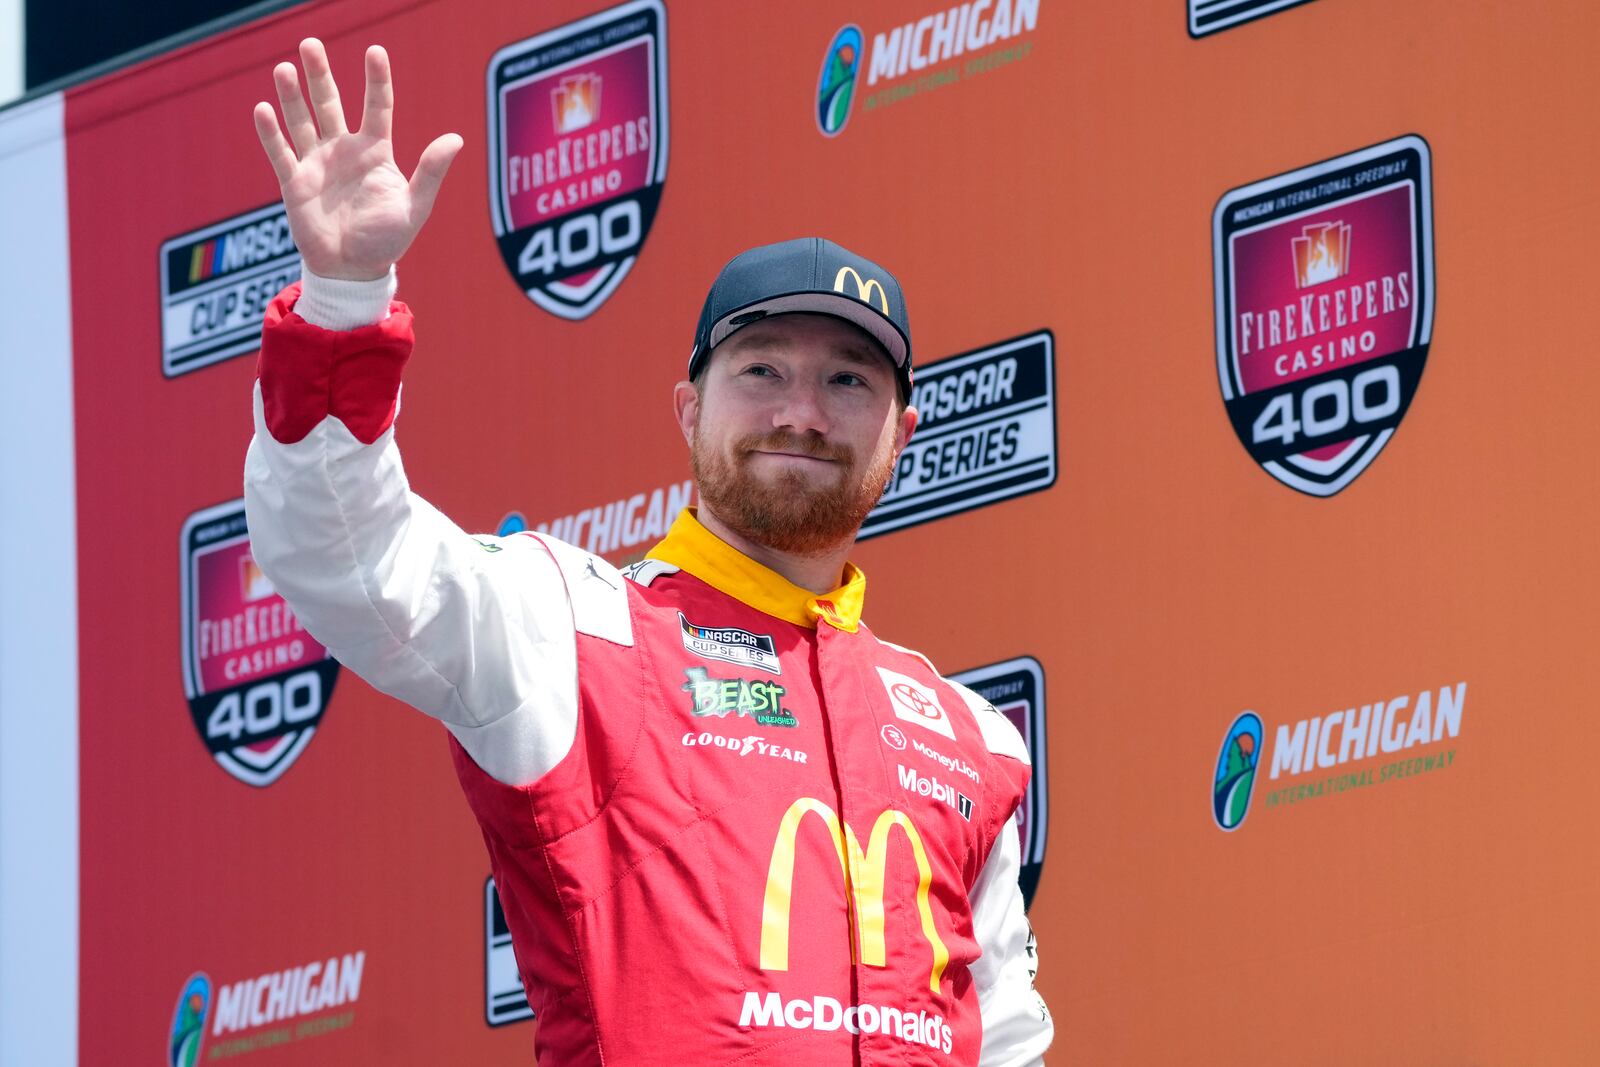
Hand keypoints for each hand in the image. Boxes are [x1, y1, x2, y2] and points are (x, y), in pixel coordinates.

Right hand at [253, 38, 462, 280]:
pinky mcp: (295, 183)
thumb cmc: (387, 240)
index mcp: (375, 152)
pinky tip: (263, 109)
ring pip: (302, 121)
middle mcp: (344, 150)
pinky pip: (280, 153)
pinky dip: (271, 133)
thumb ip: (431, 171)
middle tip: (311, 44)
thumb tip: (456, 138)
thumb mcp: (415, 206)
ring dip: (292, 96)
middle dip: (320, 74)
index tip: (375, 51)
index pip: (377, 107)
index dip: (376, 80)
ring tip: (285, 68)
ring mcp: (317, 164)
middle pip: (330, 102)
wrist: (353, 272)